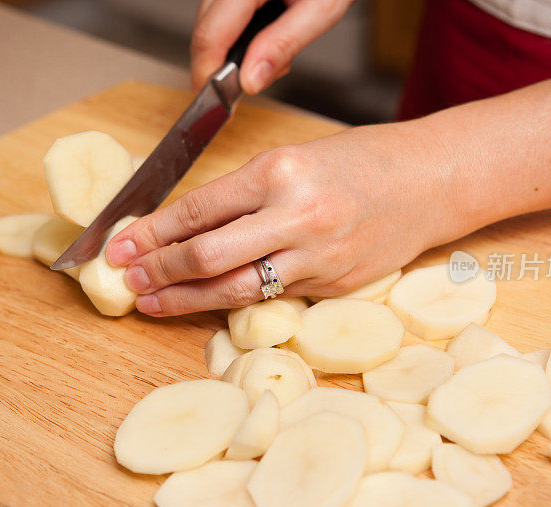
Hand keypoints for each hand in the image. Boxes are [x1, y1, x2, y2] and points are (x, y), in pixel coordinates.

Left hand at [105, 122, 470, 315]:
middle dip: (159, 270)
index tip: (120, 244)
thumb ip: (243, 194)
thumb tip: (184, 227)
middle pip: (209, 256)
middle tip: (128, 278)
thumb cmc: (360, 162)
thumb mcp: (294, 160)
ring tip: (153, 302)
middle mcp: (297, 216)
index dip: (152, 232)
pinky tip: (208, 303)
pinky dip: (234, 301)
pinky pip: (272, 298)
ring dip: (186, 299)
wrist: (430, 182)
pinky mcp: (333, 286)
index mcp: (280, 171)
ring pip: (236, 290)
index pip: (198, 209)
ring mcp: (318, 258)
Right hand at [191, 0, 353, 93]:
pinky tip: (264, 39)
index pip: (210, 36)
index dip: (208, 75)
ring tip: (271, 56)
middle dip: (223, 67)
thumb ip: (283, 45)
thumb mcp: (320, 10)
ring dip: (231, 53)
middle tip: (260, 79)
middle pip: (204, 32)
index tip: (217, 104)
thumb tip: (249, 81)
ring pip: (208, 25)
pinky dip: (236, 37)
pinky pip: (220, 17)